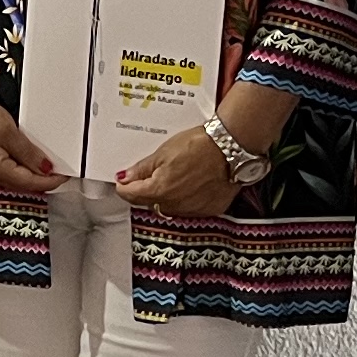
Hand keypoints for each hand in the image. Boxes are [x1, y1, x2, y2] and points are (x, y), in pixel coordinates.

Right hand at [0, 89, 64, 195]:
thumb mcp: (7, 130)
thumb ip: (27, 152)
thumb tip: (45, 168)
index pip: (29, 182)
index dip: (49, 181)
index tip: (64, 176)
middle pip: (23, 186)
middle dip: (43, 181)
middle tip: (61, 172)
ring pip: (16, 183)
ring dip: (33, 177)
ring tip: (49, 168)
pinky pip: (8, 176)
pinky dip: (22, 173)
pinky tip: (30, 165)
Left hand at [115, 126, 240, 218]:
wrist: (232, 149)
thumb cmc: (200, 146)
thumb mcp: (163, 152)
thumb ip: (142, 169)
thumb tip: (125, 178)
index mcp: (158, 191)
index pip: (130, 196)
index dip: (124, 186)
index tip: (123, 181)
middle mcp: (174, 206)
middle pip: (149, 203)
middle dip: (145, 191)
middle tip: (150, 174)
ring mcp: (193, 210)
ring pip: (169, 208)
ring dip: (166, 196)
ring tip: (175, 176)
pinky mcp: (210, 210)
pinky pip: (190, 209)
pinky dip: (186, 199)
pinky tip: (191, 184)